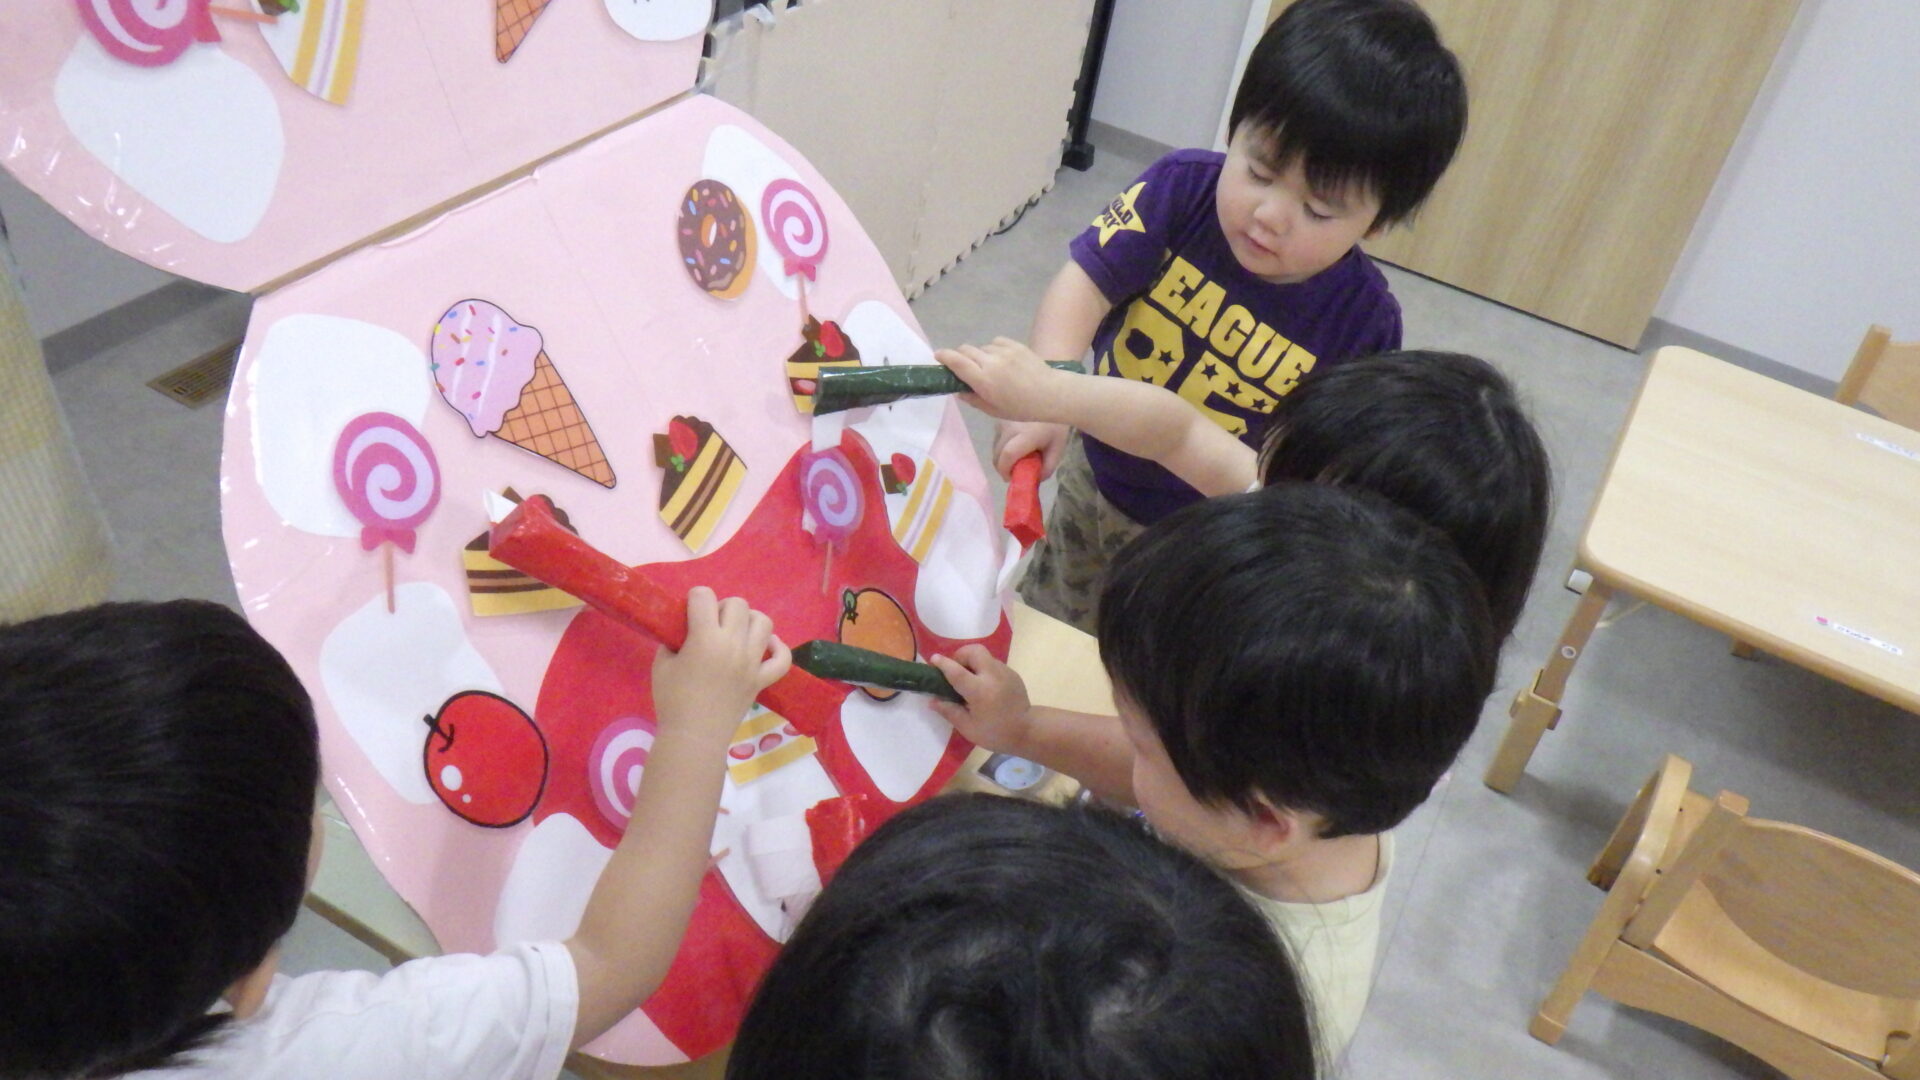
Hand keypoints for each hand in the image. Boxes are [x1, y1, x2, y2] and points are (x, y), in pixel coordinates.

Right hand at [652, 587, 790, 736]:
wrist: (694, 736)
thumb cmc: (672, 700)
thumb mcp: (661, 664)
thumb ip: (673, 640)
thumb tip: (684, 630)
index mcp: (705, 638)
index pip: (704, 596)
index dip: (694, 599)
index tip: (689, 612)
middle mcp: (733, 644)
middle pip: (738, 604)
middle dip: (721, 608)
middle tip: (710, 626)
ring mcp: (752, 662)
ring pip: (764, 622)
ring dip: (749, 621)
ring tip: (735, 633)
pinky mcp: (762, 679)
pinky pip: (782, 658)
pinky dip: (777, 648)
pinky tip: (763, 647)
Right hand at [929, 645, 1032, 754]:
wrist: (1027, 731)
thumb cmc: (995, 733)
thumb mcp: (968, 727)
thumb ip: (949, 711)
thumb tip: (932, 700)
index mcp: (980, 691)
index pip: (957, 672)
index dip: (943, 664)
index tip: (933, 659)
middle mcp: (993, 676)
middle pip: (974, 651)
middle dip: (961, 655)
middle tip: (956, 670)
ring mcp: (1005, 672)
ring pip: (984, 656)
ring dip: (972, 662)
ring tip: (969, 680)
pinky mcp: (1012, 673)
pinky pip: (993, 663)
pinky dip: (983, 668)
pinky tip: (983, 686)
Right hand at [936, 338, 1070, 423]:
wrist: (1051, 394)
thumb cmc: (1022, 408)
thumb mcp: (993, 411)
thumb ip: (972, 399)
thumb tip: (958, 389)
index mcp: (984, 380)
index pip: (956, 362)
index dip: (944, 356)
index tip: (937, 356)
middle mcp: (991, 362)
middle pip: (965, 350)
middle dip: (960, 356)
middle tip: (964, 368)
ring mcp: (1004, 351)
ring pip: (981, 347)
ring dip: (979, 355)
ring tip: (990, 369)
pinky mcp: (1015, 344)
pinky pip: (995, 343)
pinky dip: (993, 350)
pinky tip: (1002, 361)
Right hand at [993, 420, 1068, 480]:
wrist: (1053, 402)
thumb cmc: (1056, 427)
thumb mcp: (1057, 450)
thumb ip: (1047, 468)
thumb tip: (1033, 480)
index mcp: (1026, 435)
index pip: (1008, 455)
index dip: (1005, 470)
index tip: (1010, 478)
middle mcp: (1010, 427)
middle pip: (997, 454)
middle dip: (1002, 467)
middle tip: (1014, 471)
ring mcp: (1003, 422)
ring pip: (995, 447)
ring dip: (1002, 456)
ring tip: (1017, 456)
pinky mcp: (1000, 419)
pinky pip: (996, 438)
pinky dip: (1002, 446)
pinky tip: (1015, 443)